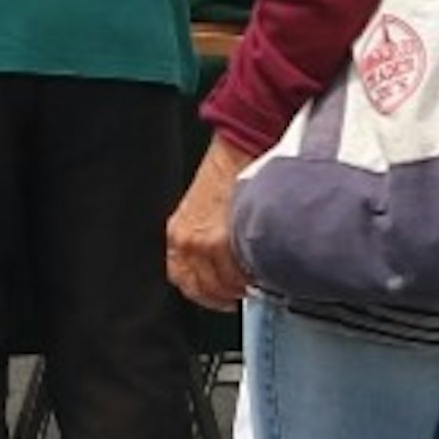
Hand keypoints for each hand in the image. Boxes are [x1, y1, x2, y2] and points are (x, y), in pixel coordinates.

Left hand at [165, 137, 249, 311]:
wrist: (240, 143)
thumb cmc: (229, 168)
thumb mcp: (204, 207)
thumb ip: (206, 236)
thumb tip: (224, 265)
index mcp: (178, 233)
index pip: (183, 280)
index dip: (204, 292)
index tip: (220, 295)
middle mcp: (187, 241)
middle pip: (203, 288)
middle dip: (225, 293)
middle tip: (243, 290)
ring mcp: (204, 243)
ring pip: (223, 286)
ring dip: (241, 287)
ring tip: (256, 279)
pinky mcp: (223, 240)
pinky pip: (238, 275)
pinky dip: (251, 278)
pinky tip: (260, 271)